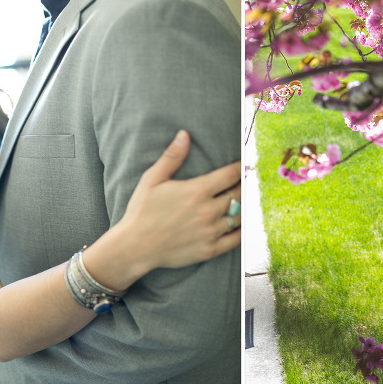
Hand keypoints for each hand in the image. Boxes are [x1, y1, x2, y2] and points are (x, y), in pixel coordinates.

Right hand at [121, 129, 240, 266]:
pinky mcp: (211, 250)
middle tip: (247, 180)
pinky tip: (243, 223)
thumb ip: (172, 157)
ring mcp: (211, 232)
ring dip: (244, 206)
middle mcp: (208, 211)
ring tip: (246, 199)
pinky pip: (236, 239)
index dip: (240, 167)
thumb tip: (184, 134)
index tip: (243, 164)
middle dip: (244, 185)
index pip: (231, 174)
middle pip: (239, 194)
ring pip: (240, 215)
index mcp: (197, 191)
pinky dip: (243, 229)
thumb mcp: (152, 179)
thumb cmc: (141, 211)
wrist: (135, 247)